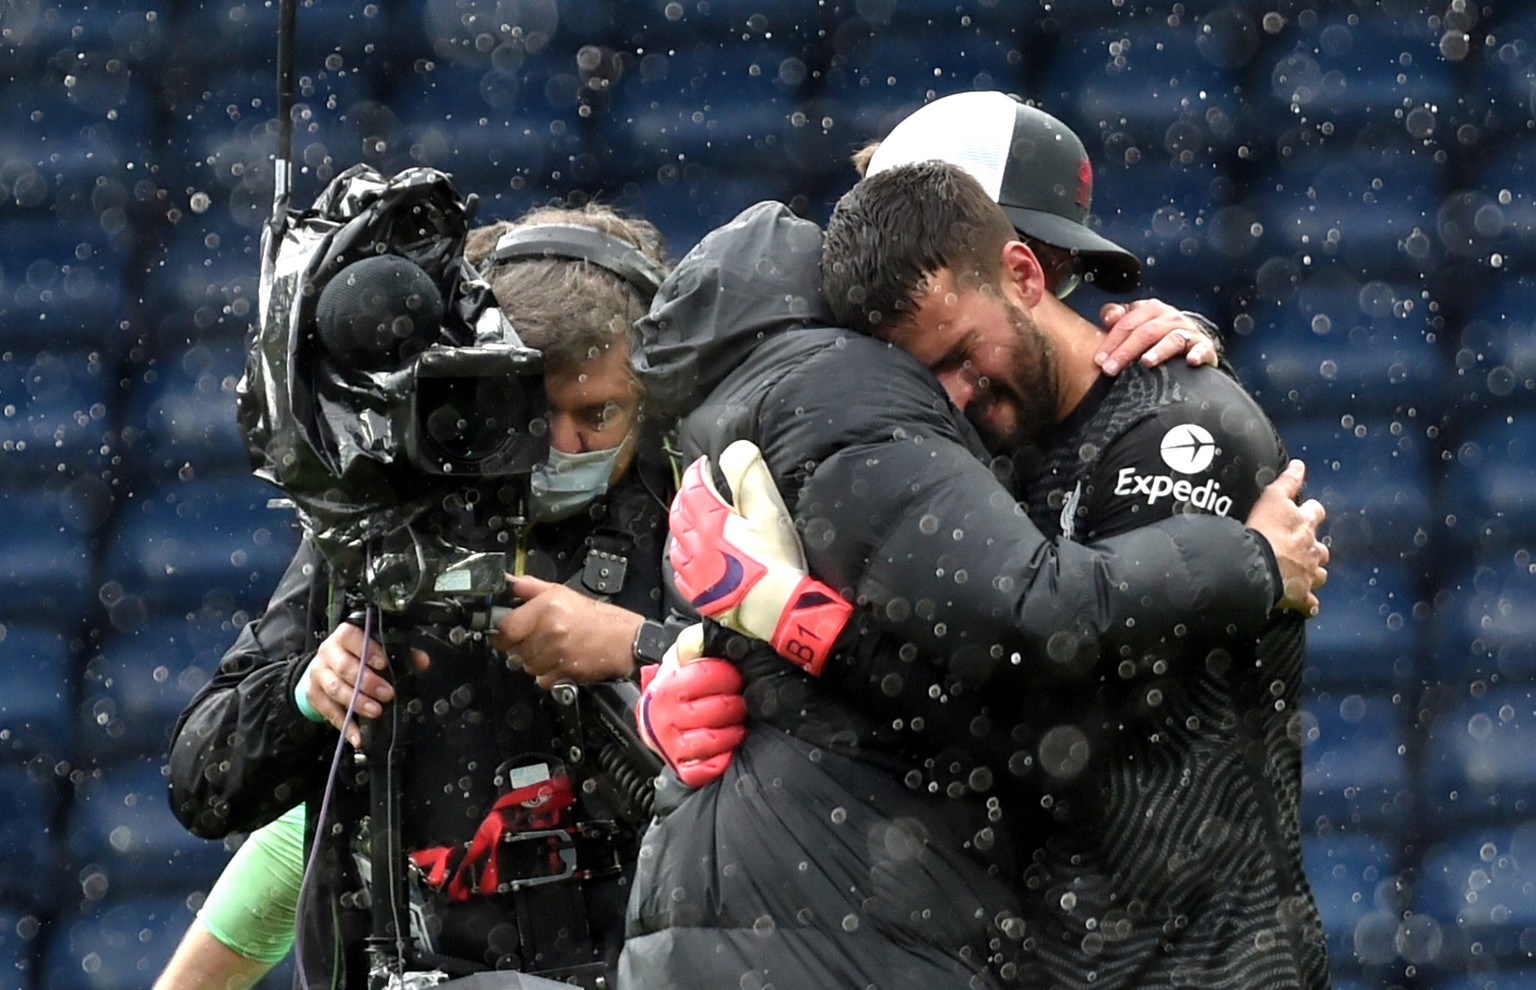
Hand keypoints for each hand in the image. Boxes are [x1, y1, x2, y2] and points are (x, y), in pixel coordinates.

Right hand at [304, 622, 429, 747]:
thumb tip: (421, 661)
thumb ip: (399, 652)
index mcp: (344, 636)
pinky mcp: (314, 696)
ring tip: (375, 711)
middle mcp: (328, 654)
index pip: (351, 637)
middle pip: (344, 667)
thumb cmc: (356, 655)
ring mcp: (319, 675)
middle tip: (387, 693)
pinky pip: (330, 712)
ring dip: (357, 703)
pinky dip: (346, 726)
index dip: (368, 650)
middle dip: (367, 682)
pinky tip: (358, 735)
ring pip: (335, 689)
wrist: (326, 668)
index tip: (383, 664)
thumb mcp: (376, 648)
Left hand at [491, 575, 639, 688]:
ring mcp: (557, 653)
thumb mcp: (562, 593)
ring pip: (527, 666)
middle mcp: (550, 630)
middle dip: (521, 647)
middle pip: (514, 650)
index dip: (502, 634)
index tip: (507, 634)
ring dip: (535, 661)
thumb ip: (531, 588)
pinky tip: (560, 662)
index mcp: (546, 608)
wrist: (625, 640)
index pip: (506, 629)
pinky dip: (547, 675)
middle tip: (537, 640)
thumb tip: (508, 583)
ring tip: (552, 650)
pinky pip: (541, 679)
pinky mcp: (564, 672)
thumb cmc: (596, 617)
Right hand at [636, 624, 747, 786]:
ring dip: (730, 733)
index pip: (703, 677)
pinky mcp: (679, 766)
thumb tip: (705, 638)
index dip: (726, 676)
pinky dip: (718, 761)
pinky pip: (702, 770)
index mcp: (667, 685)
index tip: (733, 676)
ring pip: (709, 741)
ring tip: (735, 724)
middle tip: (737, 701)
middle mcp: (663, 715)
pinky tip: (725, 747)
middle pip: (712, 711)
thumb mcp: (687, 654)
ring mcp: (669, 743)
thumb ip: (697, 642)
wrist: (658, 707)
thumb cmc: (681, 680)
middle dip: (733, 705)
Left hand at [668, 440, 851, 674]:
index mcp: (710, 521)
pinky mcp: (700, 593)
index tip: (704, 465)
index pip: (694, 486)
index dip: (697, 471)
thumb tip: (735, 450)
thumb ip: (749, 476)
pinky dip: (684, 554)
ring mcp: (695, 571)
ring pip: (677, 540)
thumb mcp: (769, 510)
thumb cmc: (776, 562)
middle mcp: (696, 544)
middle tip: (698, 487)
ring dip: (682, 524)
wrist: (776, 610)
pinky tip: (694, 554)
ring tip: (693, 518)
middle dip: (687, 495)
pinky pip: (681, 569)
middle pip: (680, 512)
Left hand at [1096, 299, 1218, 373]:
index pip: (1128, 322)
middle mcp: (1170, 317)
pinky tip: (1190, 361)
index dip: (1112, 341)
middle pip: (1146, 332)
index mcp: (1151, 309)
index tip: (1099, 360)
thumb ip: (1118, 319)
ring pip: (1172, 339)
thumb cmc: (1155, 336)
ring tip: (1146, 362)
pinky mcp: (1204, 347)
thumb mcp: (1135, 325)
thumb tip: (1109, 316)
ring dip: (1159, 351)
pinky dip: (1198, 354)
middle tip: (1111, 369)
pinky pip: (1202, 348)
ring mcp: (1188, 331)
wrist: (1189, 343)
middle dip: (1126, 351)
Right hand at [1243, 459, 1329, 615]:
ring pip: (1319, 574)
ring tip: (1301, 575)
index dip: (1310, 512)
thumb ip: (1287, 482)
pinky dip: (1307, 604)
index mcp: (1304, 525)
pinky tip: (1302, 605)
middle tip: (1299, 548)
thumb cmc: (1262, 531)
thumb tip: (1299, 464)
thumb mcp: (1271, 499)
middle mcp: (1311, 549)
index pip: (1315, 513)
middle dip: (1313, 547)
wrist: (1255, 566)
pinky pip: (1309, 604)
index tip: (1304, 512)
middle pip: (1321, 548)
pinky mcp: (1300, 597)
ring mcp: (1308, 575)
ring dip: (1313, 573)